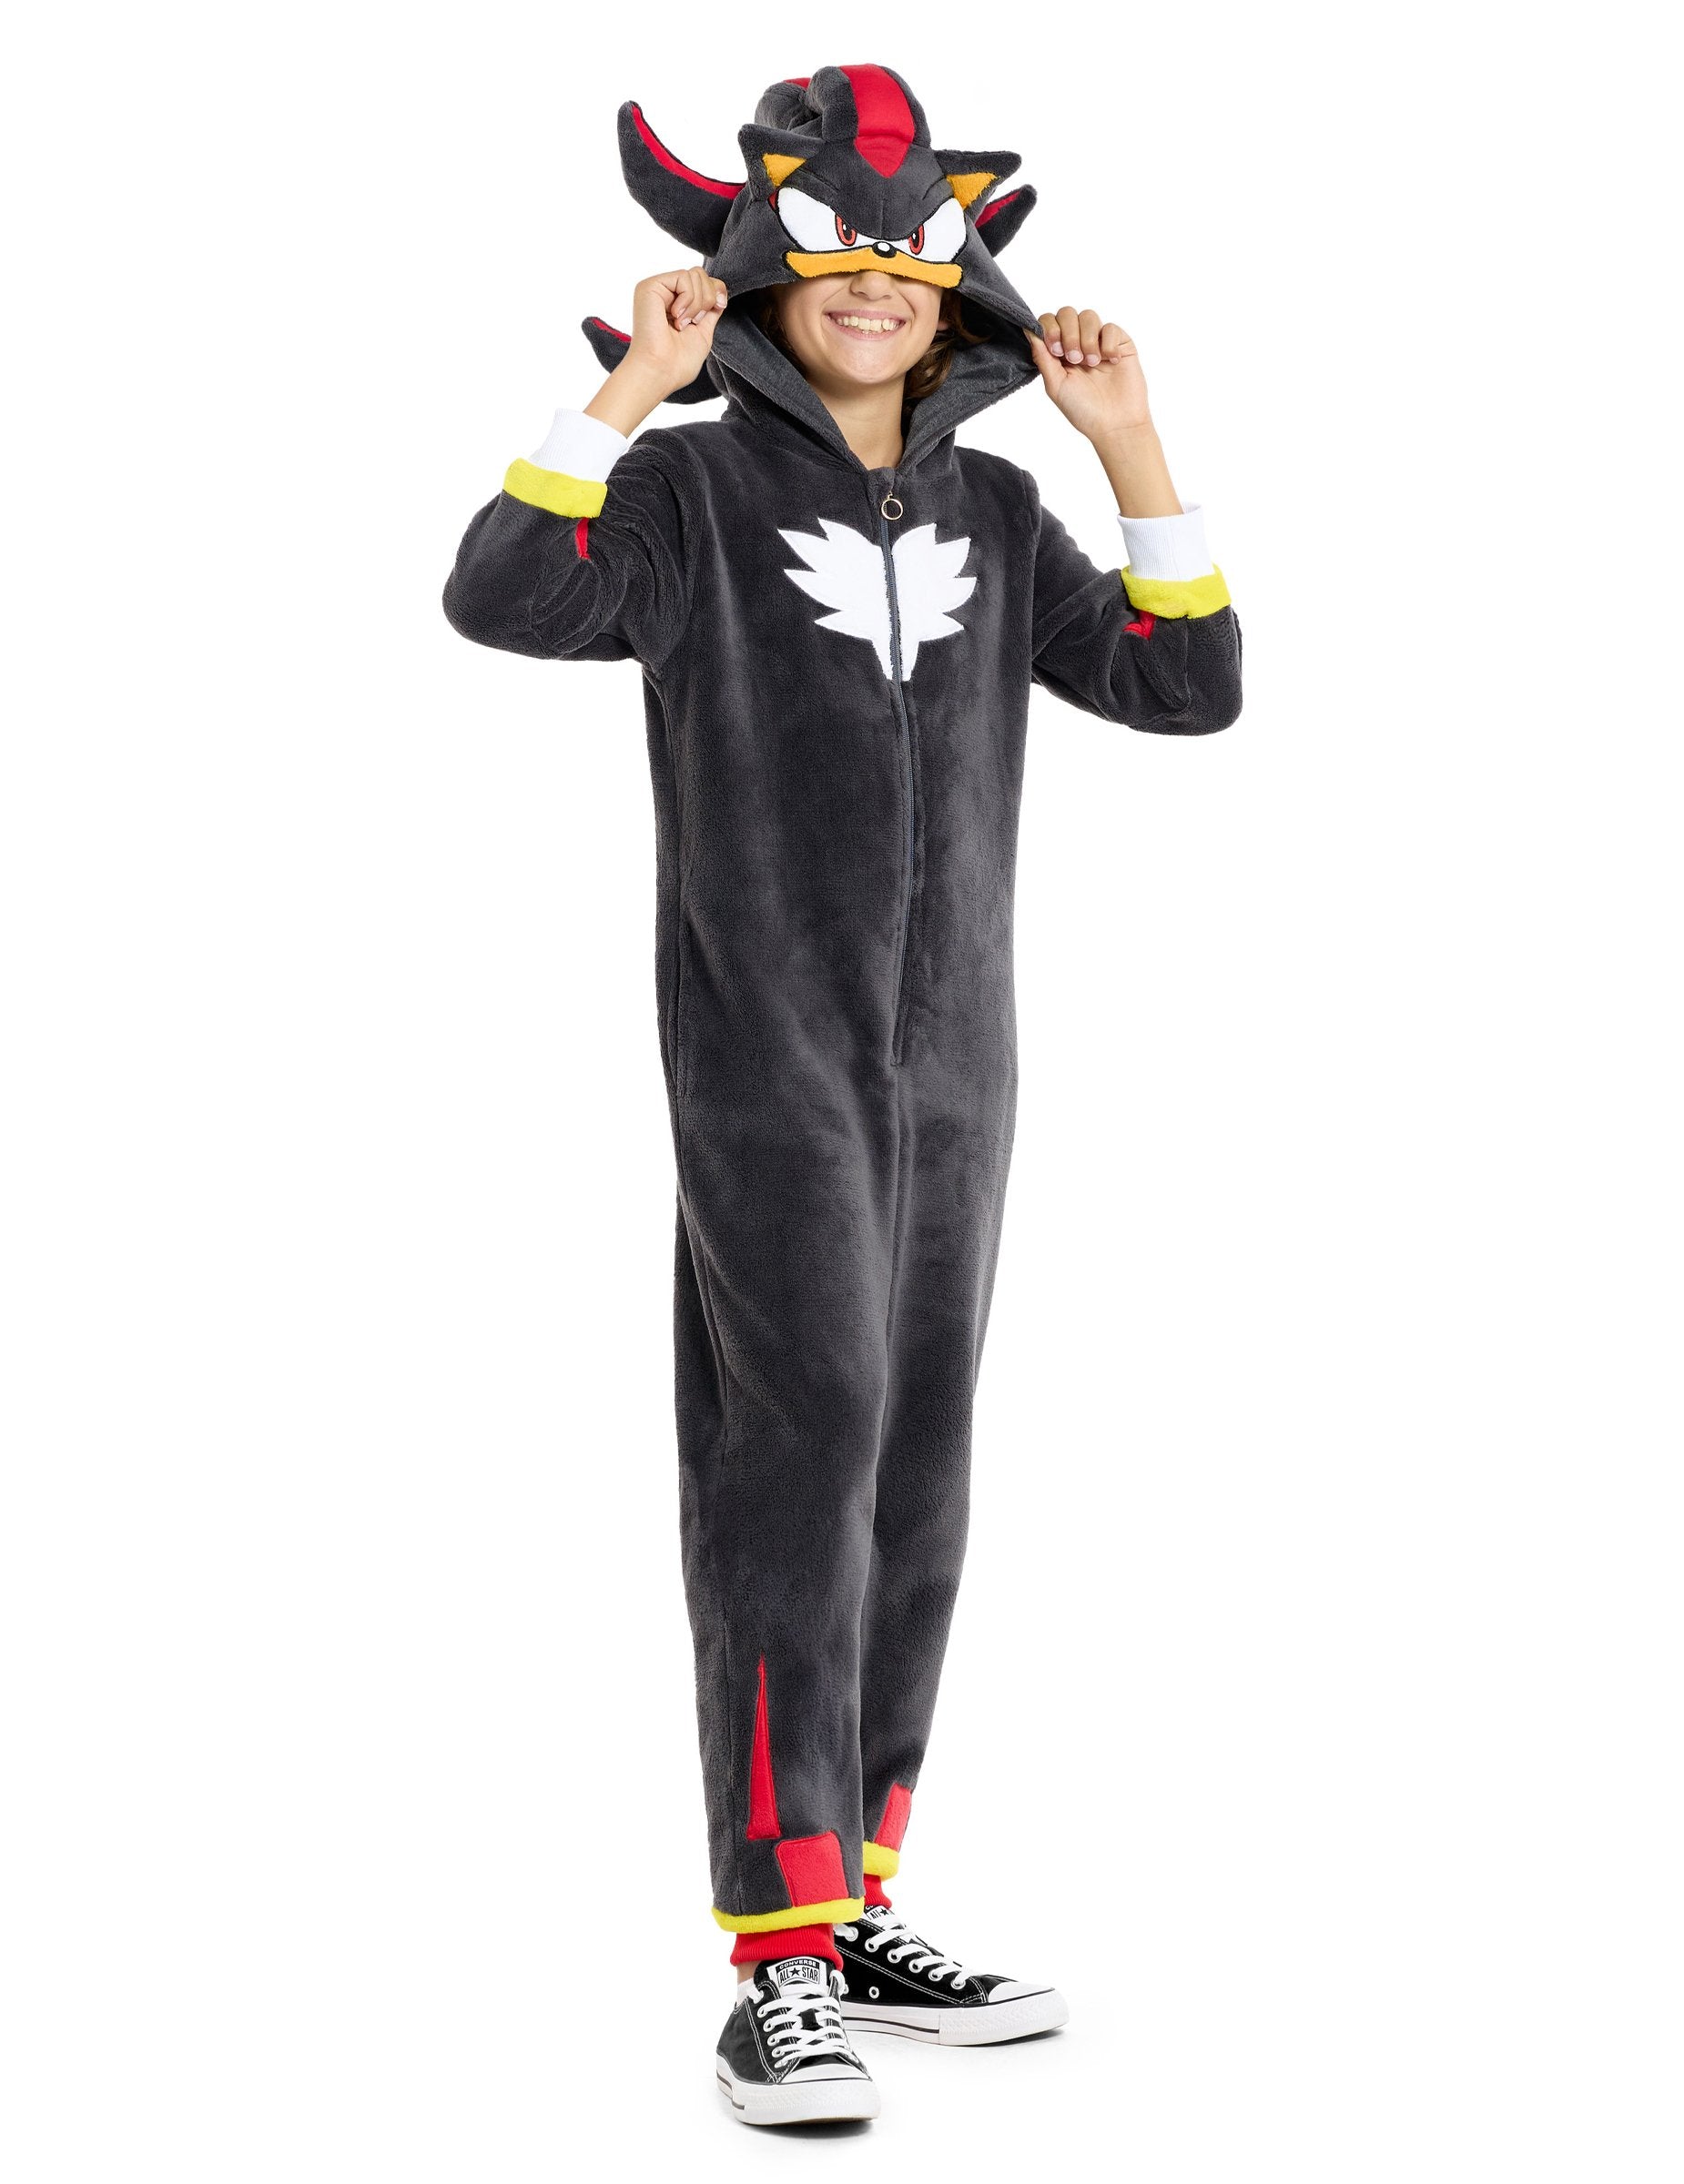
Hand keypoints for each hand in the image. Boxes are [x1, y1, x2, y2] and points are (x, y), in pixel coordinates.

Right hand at [620, 265, 728, 400]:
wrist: (661, 371)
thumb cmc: (678, 362)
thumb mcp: (703, 332)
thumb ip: (710, 310)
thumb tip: (720, 291)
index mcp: (676, 304)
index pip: (703, 281)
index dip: (716, 290)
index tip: (720, 306)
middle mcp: (665, 293)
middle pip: (701, 274)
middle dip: (707, 299)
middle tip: (693, 323)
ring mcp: (657, 288)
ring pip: (695, 274)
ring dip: (697, 303)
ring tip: (682, 324)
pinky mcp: (650, 286)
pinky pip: (684, 277)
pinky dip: (688, 299)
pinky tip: (676, 317)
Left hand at [1027, 307, 1153, 441]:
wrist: (1114, 423)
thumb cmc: (1083, 410)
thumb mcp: (1055, 385)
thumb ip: (1042, 356)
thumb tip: (1028, 330)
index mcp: (1058, 352)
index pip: (1048, 321)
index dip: (1049, 328)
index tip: (1055, 350)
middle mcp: (1078, 342)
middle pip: (1066, 312)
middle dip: (1068, 333)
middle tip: (1074, 359)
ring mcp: (1099, 341)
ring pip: (1088, 316)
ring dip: (1087, 340)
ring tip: (1092, 364)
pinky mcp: (1120, 342)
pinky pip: (1110, 327)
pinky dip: (1108, 344)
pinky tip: (1110, 362)